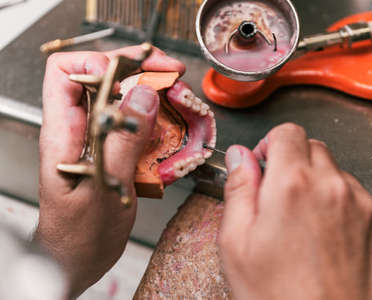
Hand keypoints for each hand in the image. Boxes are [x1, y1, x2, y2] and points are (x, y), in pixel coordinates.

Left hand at [35, 46, 184, 297]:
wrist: (76, 260)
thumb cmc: (78, 236)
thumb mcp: (103, 189)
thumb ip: (122, 142)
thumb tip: (142, 98)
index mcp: (64, 134)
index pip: (67, 72)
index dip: (101, 62)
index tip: (137, 71)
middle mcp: (80, 131)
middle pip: (105, 79)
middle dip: (141, 73)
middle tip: (172, 77)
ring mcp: (99, 140)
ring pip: (126, 102)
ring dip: (158, 102)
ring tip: (181, 108)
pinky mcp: (114, 152)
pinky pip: (139, 128)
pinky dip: (161, 128)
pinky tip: (175, 139)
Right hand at [220, 123, 371, 299]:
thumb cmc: (276, 296)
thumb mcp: (236, 242)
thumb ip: (239, 188)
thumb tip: (240, 156)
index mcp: (292, 185)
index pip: (287, 132)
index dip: (271, 144)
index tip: (266, 164)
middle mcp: (332, 187)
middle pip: (314, 148)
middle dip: (294, 163)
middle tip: (281, 197)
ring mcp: (363, 204)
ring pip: (337, 172)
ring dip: (319, 185)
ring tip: (305, 224)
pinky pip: (359, 197)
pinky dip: (342, 205)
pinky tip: (328, 237)